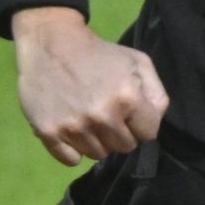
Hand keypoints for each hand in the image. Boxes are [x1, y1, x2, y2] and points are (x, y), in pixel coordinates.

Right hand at [11, 6, 169, 165]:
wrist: (52, 43)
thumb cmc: (100, 54)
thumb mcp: (138, 62)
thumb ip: (156, 95)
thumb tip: (154, 122)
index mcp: (128, 98)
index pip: (148, 134)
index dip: (141, 123)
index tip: (129, 111)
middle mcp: (102, 116)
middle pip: (124, 147)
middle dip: (121, 132)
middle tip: (107, 113)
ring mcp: (73, 126)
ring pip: (98, 155)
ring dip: (97, 140)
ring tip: (89, 118)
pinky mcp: (48, 132)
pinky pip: (71, 160)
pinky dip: (73, 150)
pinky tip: (73, 129)